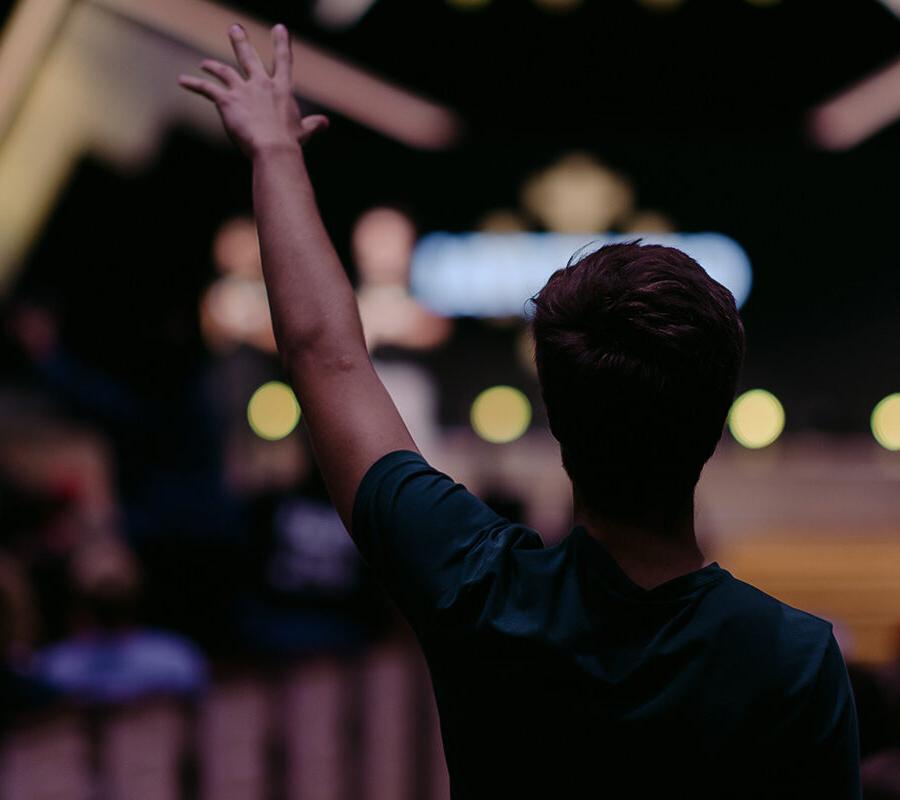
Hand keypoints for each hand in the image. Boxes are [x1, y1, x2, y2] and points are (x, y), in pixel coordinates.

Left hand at [178, 24, 327, 157]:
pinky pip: (206, 89)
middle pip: (249, 58)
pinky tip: (183, 80)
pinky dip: (194, 84)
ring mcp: (243, 90)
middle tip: (234, 29)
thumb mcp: (304, 132)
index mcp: (282, 90)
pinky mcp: (226, 100)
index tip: (279, 28)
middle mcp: (261, 84)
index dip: (282, 43)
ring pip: (224, 71)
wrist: (273, 148)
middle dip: (240, 42)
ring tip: (205, 63)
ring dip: (213, 65)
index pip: (284, 61)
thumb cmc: (290, 143)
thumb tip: (325, 123)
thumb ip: (313, 125)